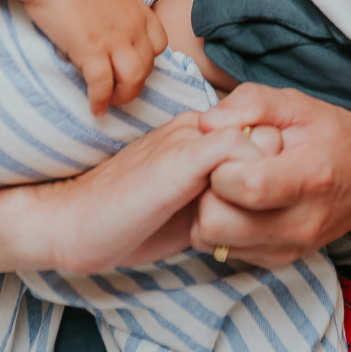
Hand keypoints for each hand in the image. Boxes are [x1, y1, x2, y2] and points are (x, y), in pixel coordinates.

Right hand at [25, 0, 167, 115]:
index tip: (132, 67)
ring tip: (111, 103)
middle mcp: (132, 25)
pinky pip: (103, 85)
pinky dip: (100, 101)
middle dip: (136, 84)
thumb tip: (113, 20)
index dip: (148, 59)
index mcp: (137, 8)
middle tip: (120, 92)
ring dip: (124, 96)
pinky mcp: (91, 49)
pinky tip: (95, 108)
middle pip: (148, 65)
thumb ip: (119, 7)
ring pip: (134, 79)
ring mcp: (114, 38)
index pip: (160, 43)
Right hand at [34, 112, 276, 273]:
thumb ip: (218, 196)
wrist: (71, 223)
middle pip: (274, 134)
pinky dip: (249, 181)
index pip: (264, 134)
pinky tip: (235, 216)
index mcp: (199, 136)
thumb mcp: (185, 206)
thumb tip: (259, 210)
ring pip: (264, 139)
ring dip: (268, 181)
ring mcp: (190, 139)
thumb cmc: (124, 221)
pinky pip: (239, 149)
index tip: (272, 205)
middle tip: (267, 213)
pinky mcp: (181, 158)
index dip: (275, 170)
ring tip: (254, 218)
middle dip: (279, 173)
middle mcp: (198, 128)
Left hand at [188, 83, 350, 267]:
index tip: (228, 149)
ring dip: (210, 211)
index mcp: (309, 177)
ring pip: (213, 242)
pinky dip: (222, 228)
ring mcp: (289, 247)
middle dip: (208, 192)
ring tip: (228, 185)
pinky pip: (226, 252)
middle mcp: (300, 222)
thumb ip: (250, 103)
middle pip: (218, 223)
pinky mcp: (279, 260)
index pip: (245, 186)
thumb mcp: (297, 103)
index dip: (222, 164)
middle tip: (221, 169)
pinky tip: (238, 204)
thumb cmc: (333, 135)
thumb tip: (207, 123)